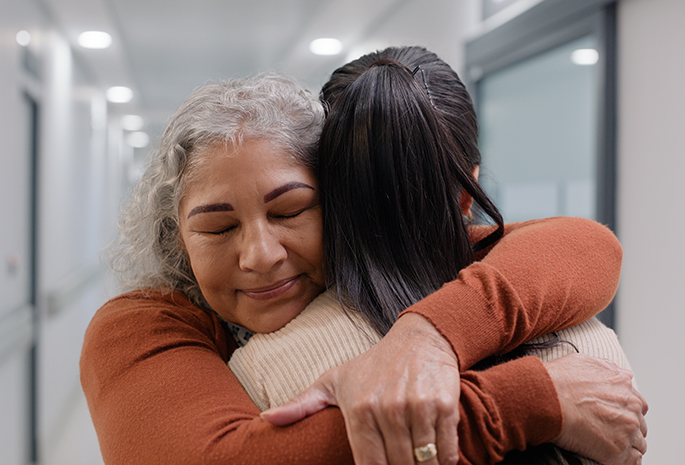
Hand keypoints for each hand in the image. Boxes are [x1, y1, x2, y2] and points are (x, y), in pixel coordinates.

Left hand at [261, 312, 460, 464]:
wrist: (419, 338)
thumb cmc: (373, 364)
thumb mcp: (334, 381)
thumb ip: (302, 404)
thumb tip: (267, 418)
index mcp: (358, 410)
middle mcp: (387, 410)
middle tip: (399, 460)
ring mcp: (416, 408)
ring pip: (423, 463)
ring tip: (416, 459)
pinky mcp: (444, 405)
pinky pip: (446, 451)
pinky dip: (445, 460)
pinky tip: (436, 455)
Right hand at [546, 354, 647, 463]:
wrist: (546, 398)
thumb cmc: (558, 381)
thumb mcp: (582, 361)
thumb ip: (606, 368)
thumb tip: (620, 373)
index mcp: (623, 385)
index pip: (637, 404)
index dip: (626, 411)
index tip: (616, 416)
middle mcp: (630, 407)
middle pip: (639, 424)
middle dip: (627, 428)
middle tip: (610, 431)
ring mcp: (626, 429)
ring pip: (638, 443)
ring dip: (627, 444)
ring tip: (609, 445)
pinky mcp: (617, 450)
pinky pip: (633, 460)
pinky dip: (626, 460)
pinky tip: (613, 456)